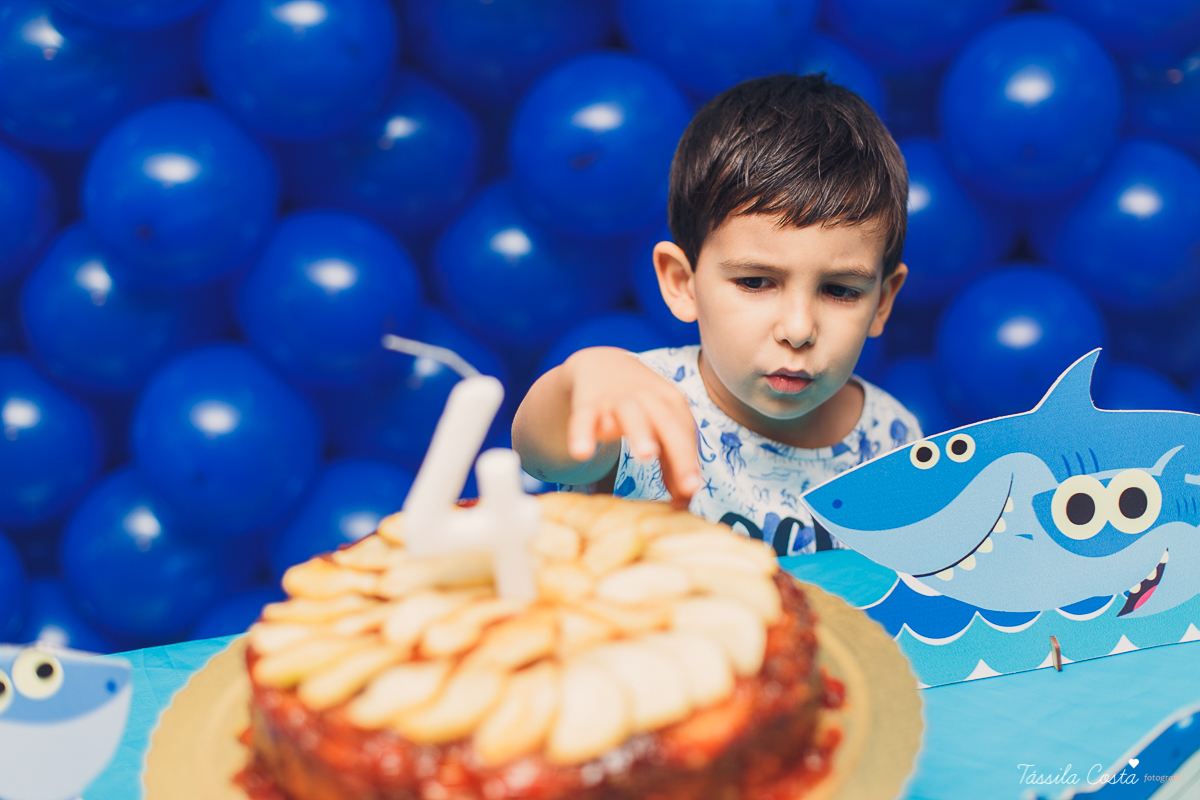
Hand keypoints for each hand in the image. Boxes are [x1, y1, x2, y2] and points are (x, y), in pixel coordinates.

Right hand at [563, 348, 700, 506]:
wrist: (600, 364)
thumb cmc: (639, 406)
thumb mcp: (660, 426)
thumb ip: (672, 461)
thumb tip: (685, 502)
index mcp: (672, 403)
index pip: (686, 435)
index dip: (690, 464)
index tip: (691, 494)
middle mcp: (648, 398)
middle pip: (668, 424)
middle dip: (680, 453)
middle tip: (688, 486)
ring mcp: (618, 399)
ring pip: (631, 414)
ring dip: (641, 432)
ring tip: (646, 456)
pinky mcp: (588, 403)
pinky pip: (585, 418)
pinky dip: (583, 432)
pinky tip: (581, 452)